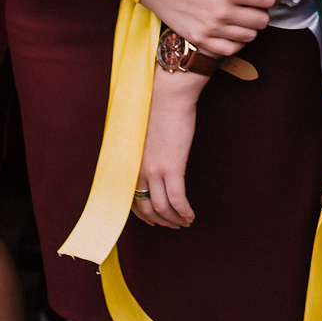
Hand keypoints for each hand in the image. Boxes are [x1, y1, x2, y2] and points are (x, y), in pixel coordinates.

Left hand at [132, 67, 205, 228]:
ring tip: (186, 221)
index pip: (132, 200)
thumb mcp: (143, 137)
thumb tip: (151, 162)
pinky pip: (177, 199)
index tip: (156, 220)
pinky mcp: (173, 167)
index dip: (145, 215)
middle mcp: (138, 171)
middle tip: (175, 225)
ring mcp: (155, 171)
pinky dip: (184, 211)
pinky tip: (191, 215)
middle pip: (147, 209)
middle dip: (162, 221)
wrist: (167, 96)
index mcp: (130, 164)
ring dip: (175, 219)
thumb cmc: (157, 110)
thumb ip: (143, 154)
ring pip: (163, 208)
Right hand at [138, 0, 278, 56]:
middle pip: (262, 21)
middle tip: (257, 3)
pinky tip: (233, 30)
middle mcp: (222, 13)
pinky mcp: (199, 39)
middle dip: (264, 11)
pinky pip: (230, 49)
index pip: (268, 0)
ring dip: (252, 26)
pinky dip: (237, 42)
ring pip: (249, 36)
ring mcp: (210, 29)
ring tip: (244, 15)